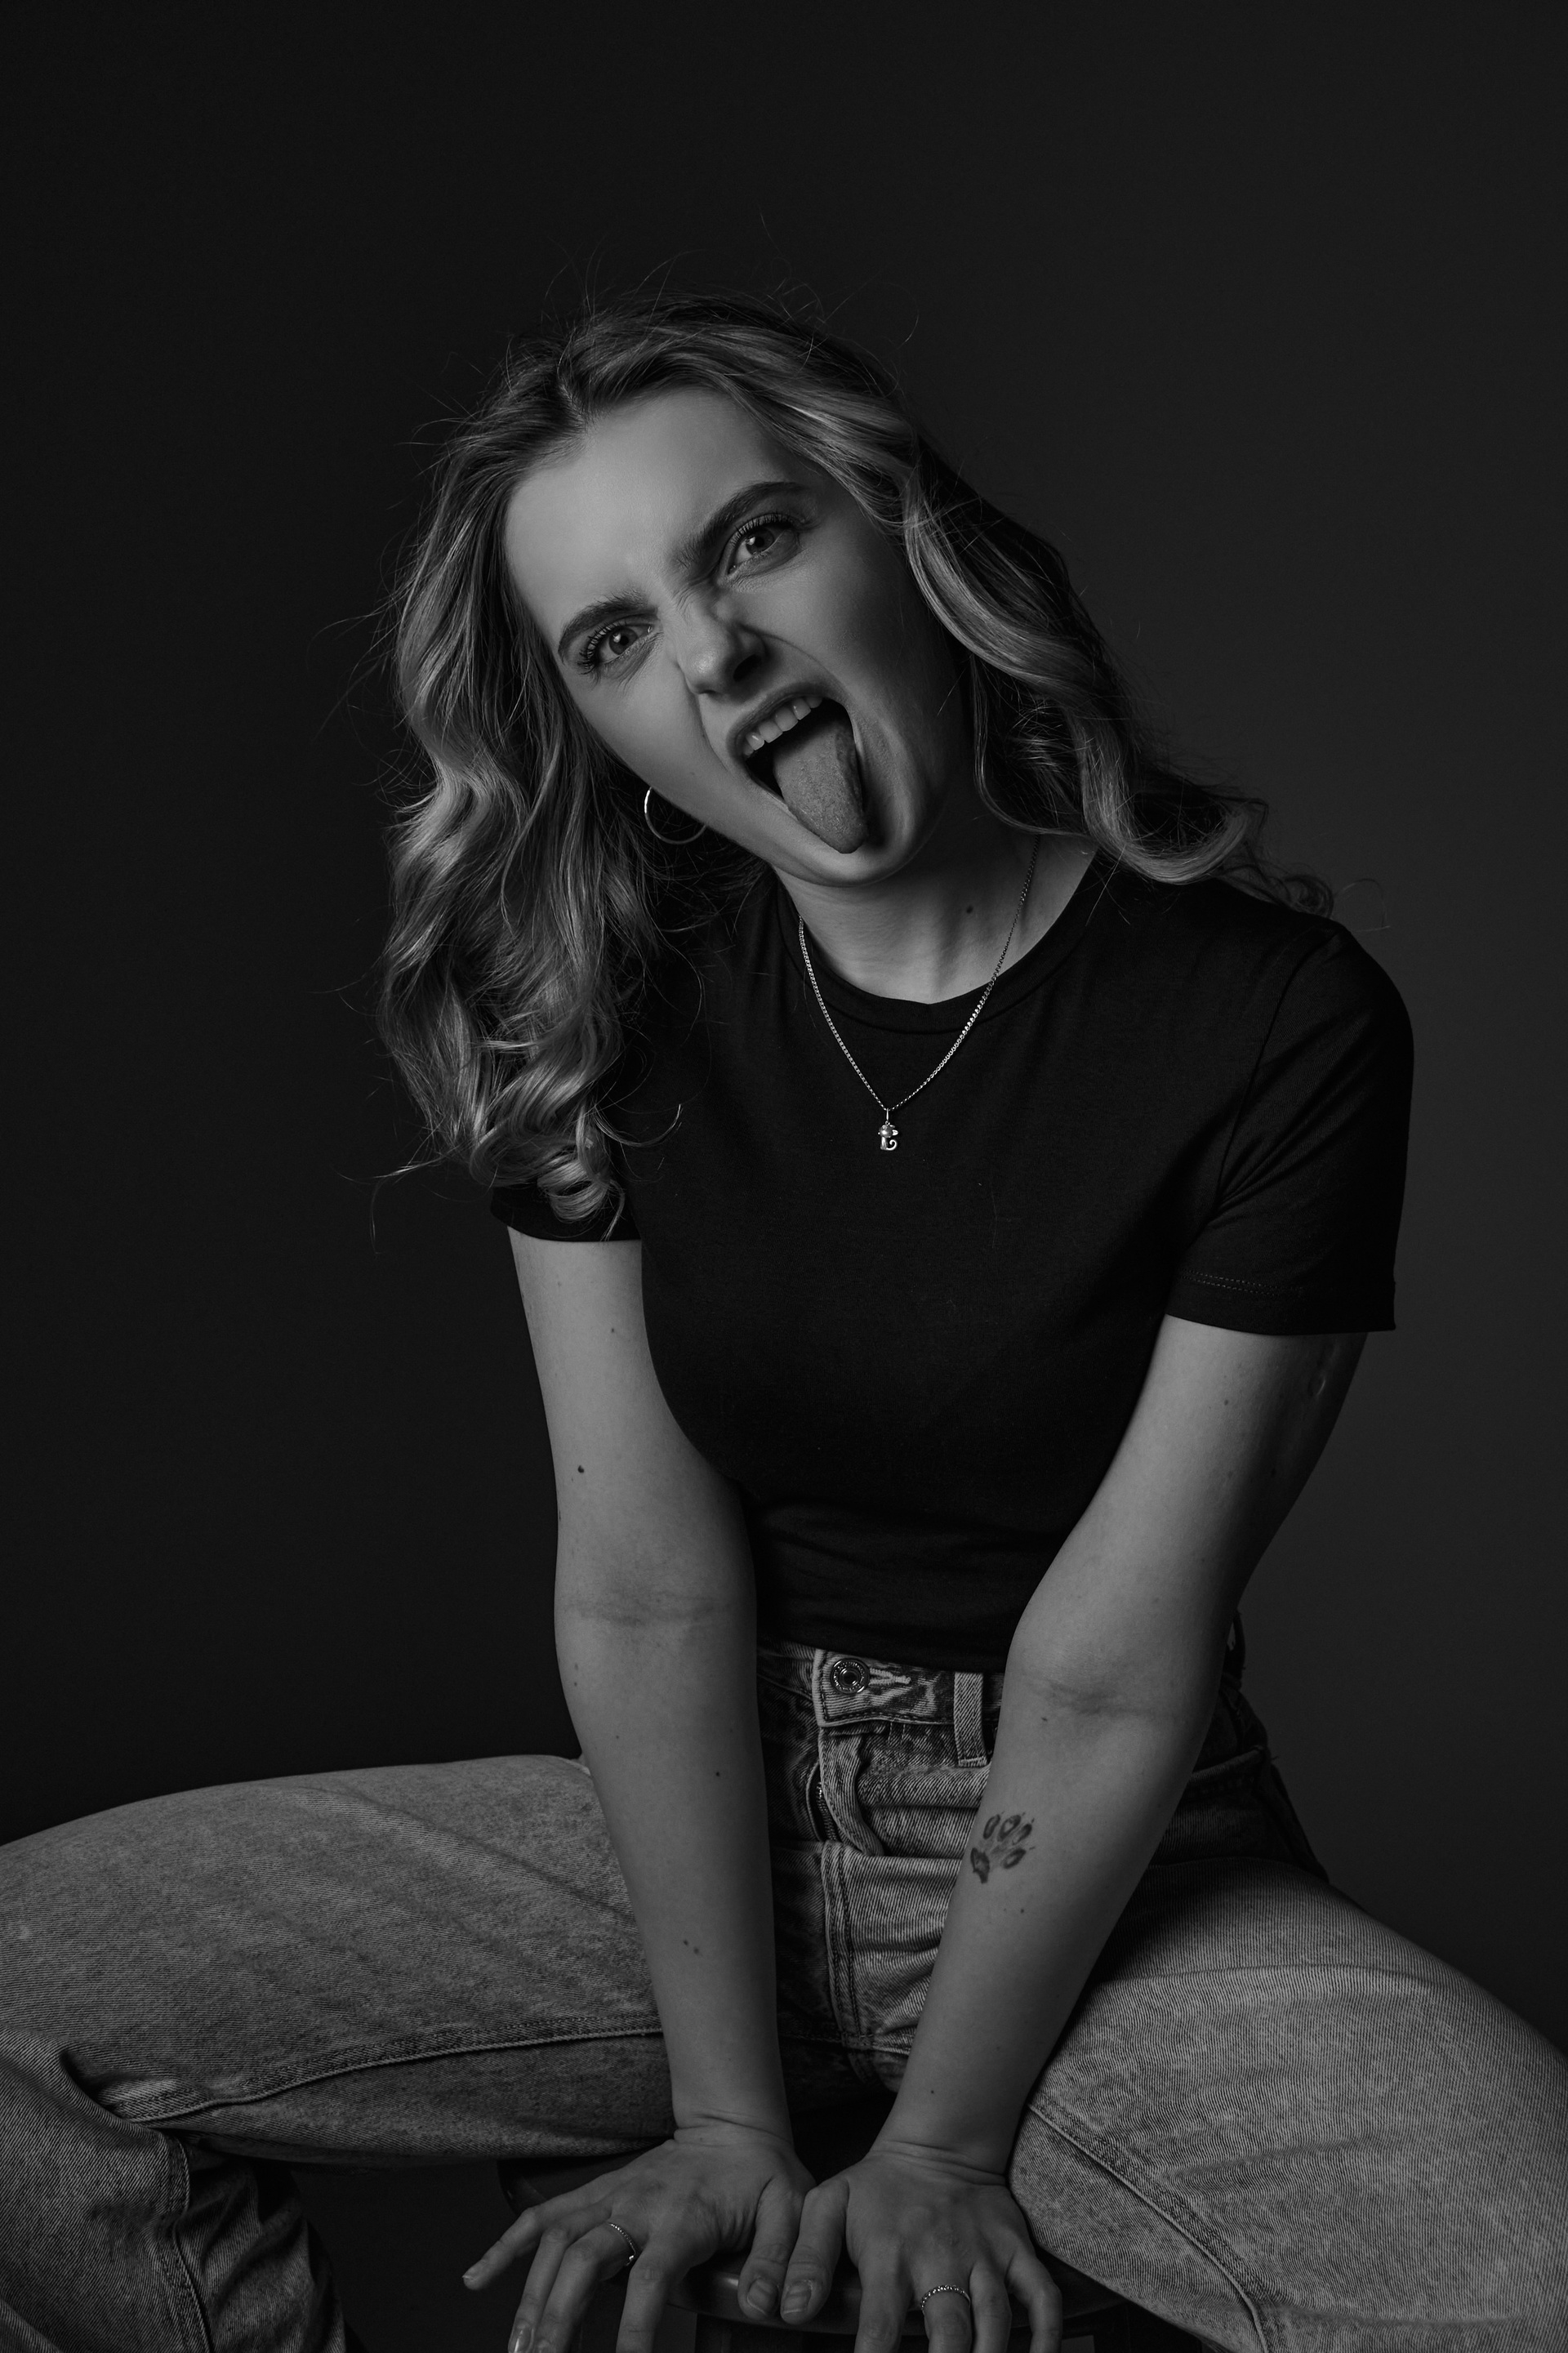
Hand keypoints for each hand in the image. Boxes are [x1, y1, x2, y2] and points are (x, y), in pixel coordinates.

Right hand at [462, 2122, 814, 2352]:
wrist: (733, 2125)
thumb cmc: (763, 2177)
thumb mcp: (790, 2211)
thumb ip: (780, 2260)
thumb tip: (770, 2310)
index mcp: (684, 2217)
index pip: (651, 2275)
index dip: (635, 2324)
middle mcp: (636, 2204)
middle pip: (585, 2258)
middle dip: (559, 2314)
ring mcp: (609, 2196)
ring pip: (554, 2242)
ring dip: (528, 2294)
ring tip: (516, 2349)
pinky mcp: (594, 2194)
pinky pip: (541, 2218)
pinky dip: (505, 2246)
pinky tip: (476, 2280)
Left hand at [778, 2142, 1059, 2352]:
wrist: (939, 2141)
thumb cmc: (877, 2187)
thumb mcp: (828, 2206)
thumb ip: (807, 2258)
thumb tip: (789, 2312)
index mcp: (889, 2256)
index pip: (879, 2327)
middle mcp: (939, 2259)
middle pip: (948, 2333)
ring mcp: (983, 2255)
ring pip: (996, 2320)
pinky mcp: (1015, 2250)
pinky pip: (1042, 2296)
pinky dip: (1048, 2334)